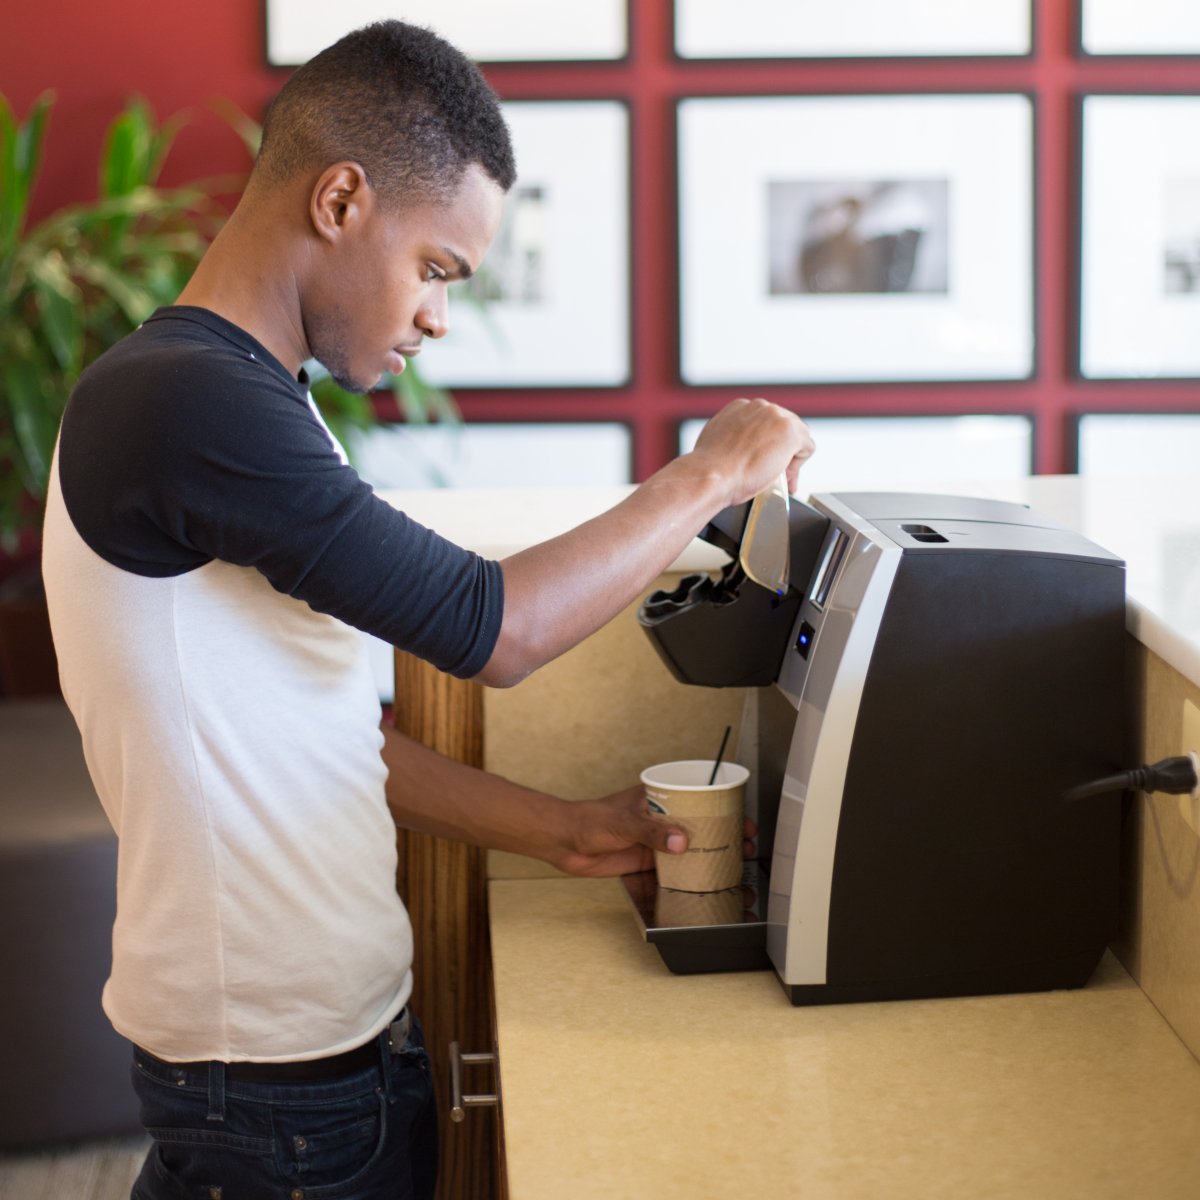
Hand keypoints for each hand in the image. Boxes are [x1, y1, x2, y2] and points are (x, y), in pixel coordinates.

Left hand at [554, 785, 757, 878]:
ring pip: (692, 846)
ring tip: (736, 864)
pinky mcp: (649, 860)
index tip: (741, 818)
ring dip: (713, 854)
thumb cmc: (590, 820)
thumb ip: (652, 832)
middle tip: (747, 845)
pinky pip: (677, 867)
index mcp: (658, 797)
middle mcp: (661, 818)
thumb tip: (681, 842)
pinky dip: (693, 873)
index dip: (722, 807)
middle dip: (725, 833)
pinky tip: (709, 880)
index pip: (697, 798)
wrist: (566, 843)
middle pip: (700, 824)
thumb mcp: (624, 822)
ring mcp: (656, 840)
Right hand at [690, 397, 814, 503]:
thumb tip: (741, 449)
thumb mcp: (718, 442)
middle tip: (776, 473)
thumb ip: (733, 438)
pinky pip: (808, 447)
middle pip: (783, 427)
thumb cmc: (711, 468)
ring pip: (797, 436)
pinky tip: (789, 477)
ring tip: (782, 478)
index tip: (763, 461)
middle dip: (781, 450)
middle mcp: (760, 407)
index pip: (766, 422)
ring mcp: (777, 417)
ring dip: (791, 457)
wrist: (712, 475)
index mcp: (740, 407)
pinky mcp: (790, 432)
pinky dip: (800, 464)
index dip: (768, 444)